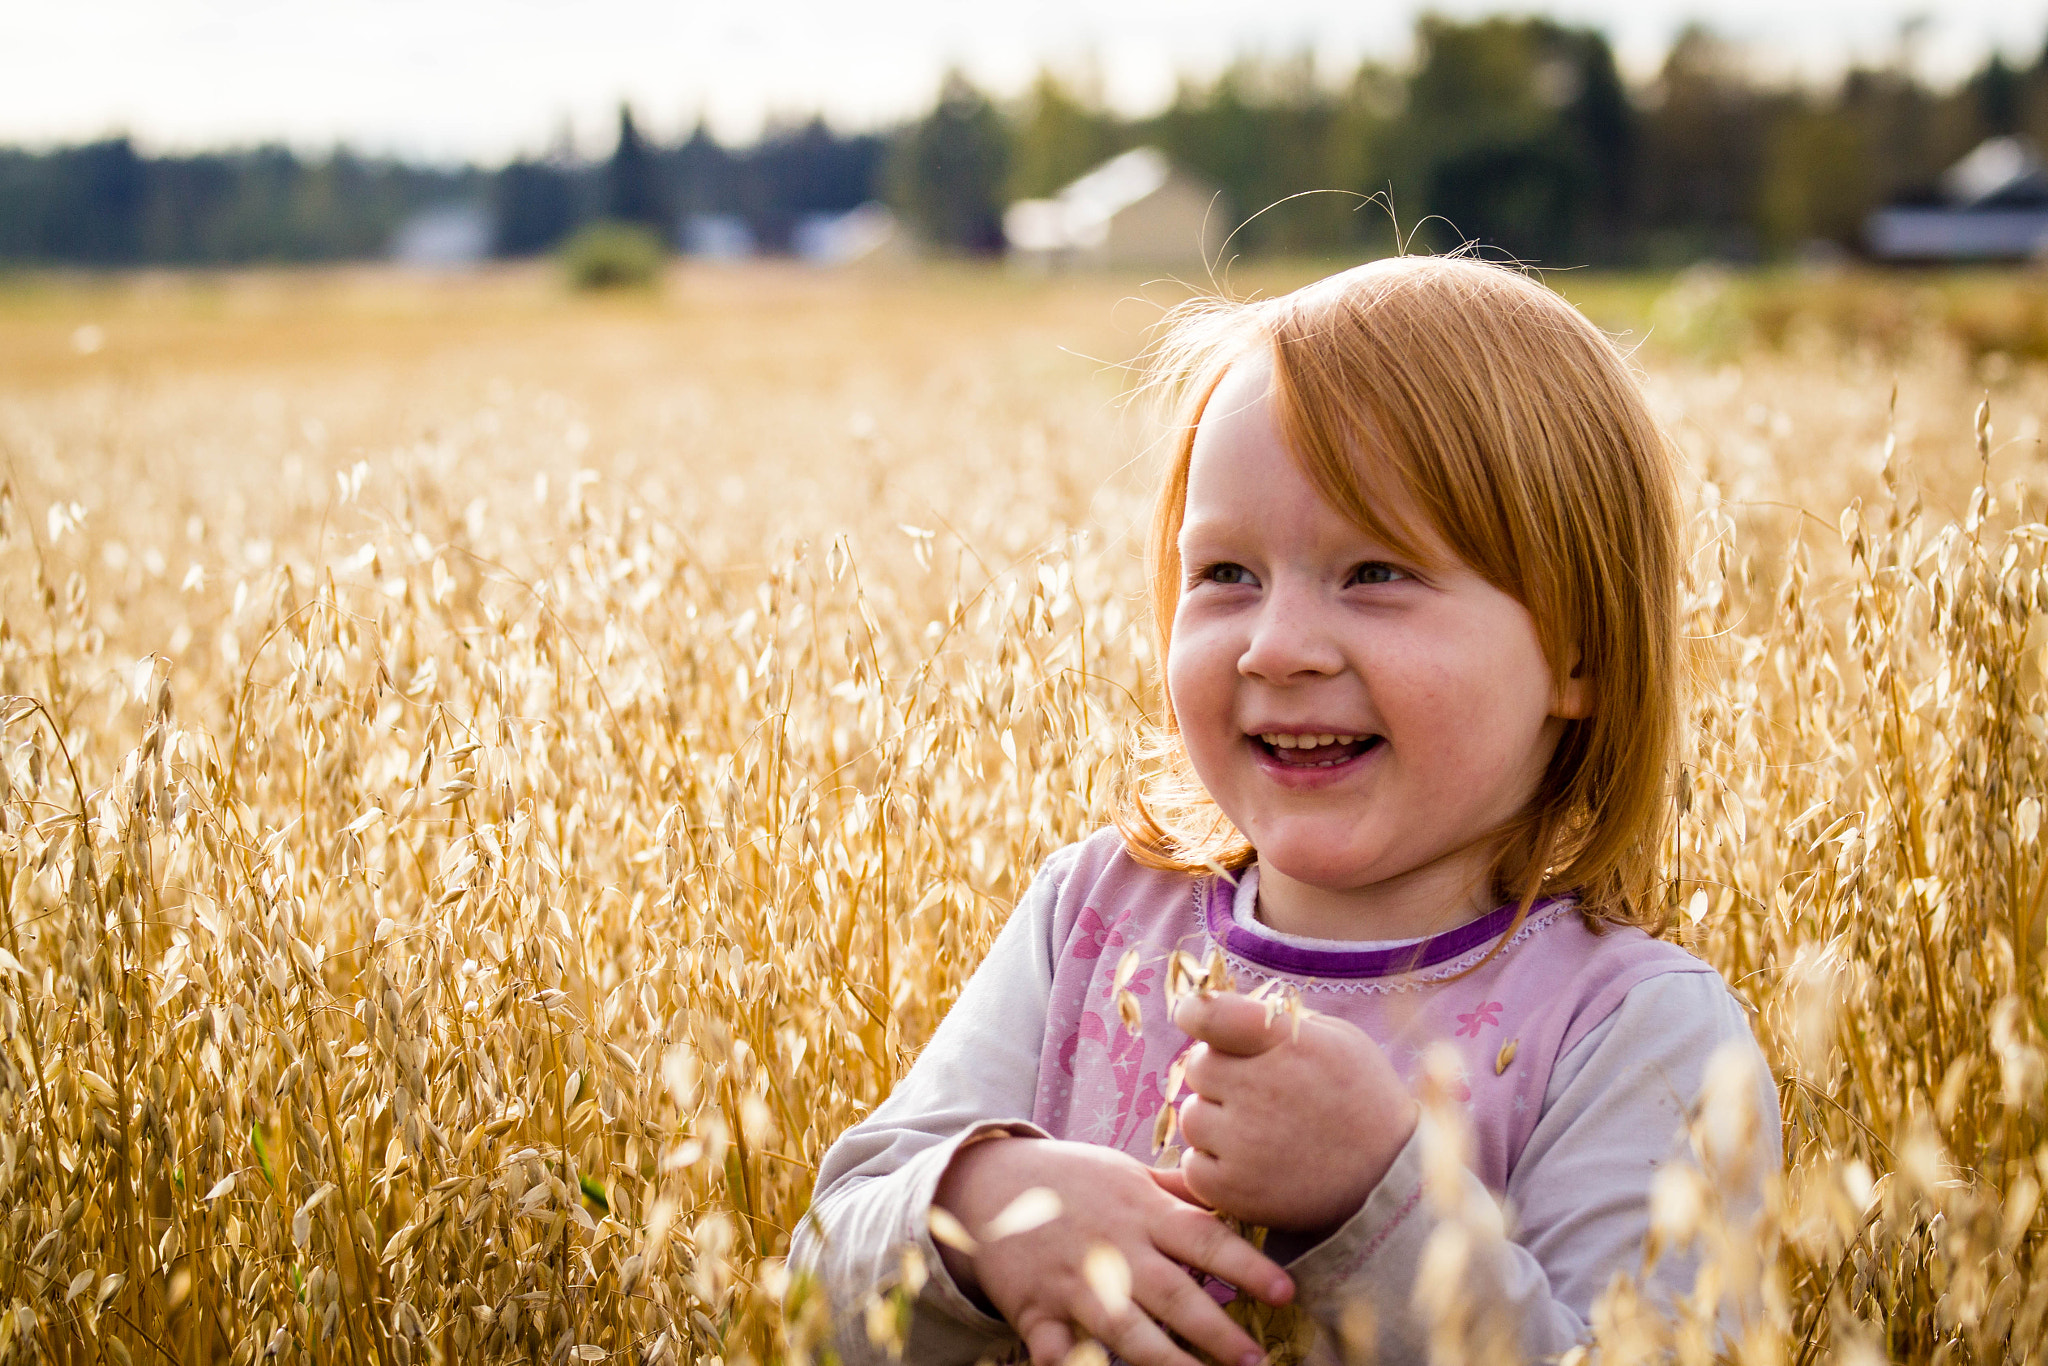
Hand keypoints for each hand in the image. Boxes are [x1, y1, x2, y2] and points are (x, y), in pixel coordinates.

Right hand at [934, 1135, 1293, 1365]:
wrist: (988, 1182)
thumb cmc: (1070, 1179)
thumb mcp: (1125, 1173)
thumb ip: (1176, 1192)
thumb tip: (1229, 1192)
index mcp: (1142, 1212)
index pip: (1205, 1238)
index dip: (1246, 1266)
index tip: (1285, 1291)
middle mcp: (1114, 1247)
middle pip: (1173, 1292)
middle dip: (1217, 1329)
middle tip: (1256, 1360)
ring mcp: (1074, 1280)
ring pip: (1124, 1326)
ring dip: (1165, 1359)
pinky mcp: (1036, 1308)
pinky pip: (1053, 1345)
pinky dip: (1070, 1363)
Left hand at [1163, 991, 1416, 1233]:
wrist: (1391, 1177)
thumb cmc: (1361, 1098)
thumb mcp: (1336, 1039)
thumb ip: (1277, 1023)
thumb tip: (1223, 1014)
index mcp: (1285, 1044)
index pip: (1210, 1015)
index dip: (1195, 1013)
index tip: (1194, 1018)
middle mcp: (1261, 1088)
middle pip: (1197, 1066)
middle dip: (1219, 1074)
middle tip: (1254, 1092)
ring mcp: (1245, 1142)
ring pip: (1192, 1117)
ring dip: (1215, 1122)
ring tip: (1258, 1131)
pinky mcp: (1236, 1189)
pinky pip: (1193, 1166)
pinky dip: (1212, 1166)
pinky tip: (1248, 1163)